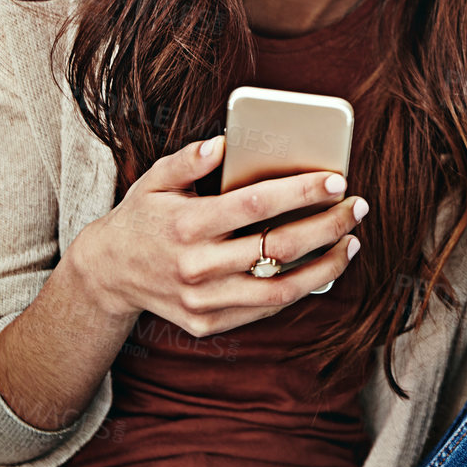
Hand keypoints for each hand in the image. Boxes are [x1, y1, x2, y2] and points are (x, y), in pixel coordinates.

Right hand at [74, 134, 365, 337]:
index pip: (256, 205)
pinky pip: (264, 309)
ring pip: (280, 287)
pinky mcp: (208, 324)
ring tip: (352, 242)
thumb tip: (225, 143)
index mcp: (187, 224)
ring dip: (325, 265)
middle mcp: (197, 266)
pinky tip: (322, 269)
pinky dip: (299, 290)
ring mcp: (203, 301)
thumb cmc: (143, 217)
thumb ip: (189, 159)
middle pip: (278, 247)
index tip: (336, 181)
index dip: (300, 193)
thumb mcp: (155, 179)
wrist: (109, 274)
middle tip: (358, 207)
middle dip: (327, 225)